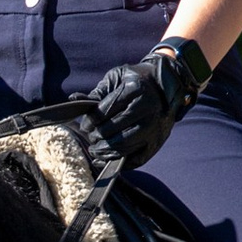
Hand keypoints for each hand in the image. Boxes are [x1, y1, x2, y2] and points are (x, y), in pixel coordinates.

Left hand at [84, 36, 210, 167]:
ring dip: (104, 151)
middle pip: (114, 130)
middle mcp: (148, 109)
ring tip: (94, 149)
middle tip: (90, 136)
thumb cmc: (136, 81)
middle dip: (96, 136)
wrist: (168, 86)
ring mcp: (154, 128)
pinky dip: (117, 163)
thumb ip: (98, 92)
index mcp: (136, 90)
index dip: (91, 121)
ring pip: (123, 147)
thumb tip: (73, 101)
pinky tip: (103, 160)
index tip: (85, 125)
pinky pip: (135, 159)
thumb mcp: (118, 78)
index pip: (106, 111)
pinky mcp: (156, 143)